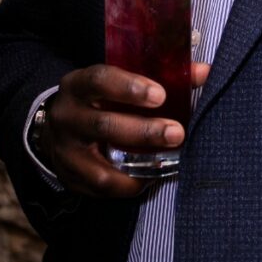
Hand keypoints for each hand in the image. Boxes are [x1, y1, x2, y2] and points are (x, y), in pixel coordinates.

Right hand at [40, 62, 209, 197]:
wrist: (58, 127)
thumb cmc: (99, 98)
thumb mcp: (118, 80)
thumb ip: (159, 75)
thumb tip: (204, 72)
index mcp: (78, 85)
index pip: (99, 80)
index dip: (129, 87)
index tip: (160, 95)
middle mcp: (67, 116)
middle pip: (104, 125)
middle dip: (144, 131)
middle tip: (176, 133)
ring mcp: (65, 151)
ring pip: (101, 166)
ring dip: (139, 167)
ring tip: (169, 162)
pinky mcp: (69, 178)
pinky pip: (101, 188)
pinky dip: (128, 185)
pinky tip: (149, 178)